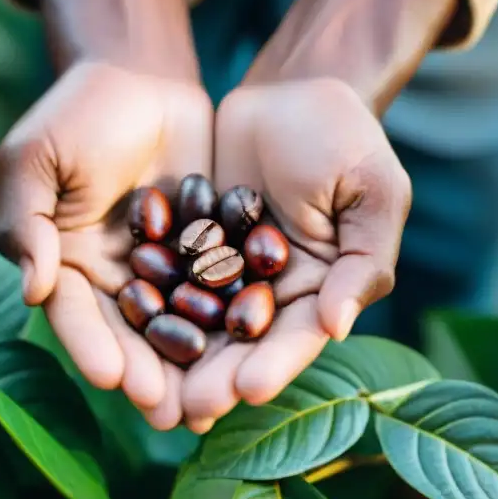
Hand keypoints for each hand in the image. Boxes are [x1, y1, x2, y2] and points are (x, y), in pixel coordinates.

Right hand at [0, 60, 211, 428]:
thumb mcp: (35, 157)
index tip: (114, 379)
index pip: (74, 315)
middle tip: (170, 412)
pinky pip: (218, 292)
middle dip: (147, 374)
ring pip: (175, 325)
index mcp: (62, 264)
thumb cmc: (76, 112)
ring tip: (210, 404)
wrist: (142, 79)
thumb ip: (25, 219)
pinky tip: (251, 352)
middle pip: (127, 335)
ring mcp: (160, 270)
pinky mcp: (204, 255)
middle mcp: (110, 278)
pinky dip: (231, 322)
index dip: (93, 348)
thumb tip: (31, 288)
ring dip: (191, 366)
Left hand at [181, 0, 453, 429]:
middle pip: (242, 345)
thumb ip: (362, 261)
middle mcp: (272, 293)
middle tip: (187, 408)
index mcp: (320, 290)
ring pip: (199, 322)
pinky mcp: (190, 246)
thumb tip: (337, 327)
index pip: (298, 338)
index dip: (274, 365)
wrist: (293, 90)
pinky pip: (167, 278)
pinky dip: (148, 303)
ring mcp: (227, 271)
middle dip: (216, 376)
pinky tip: (123, 327)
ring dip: (176, 356)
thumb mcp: (374, 194)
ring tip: (148, 388)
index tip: (246, 391)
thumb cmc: (349, 140)